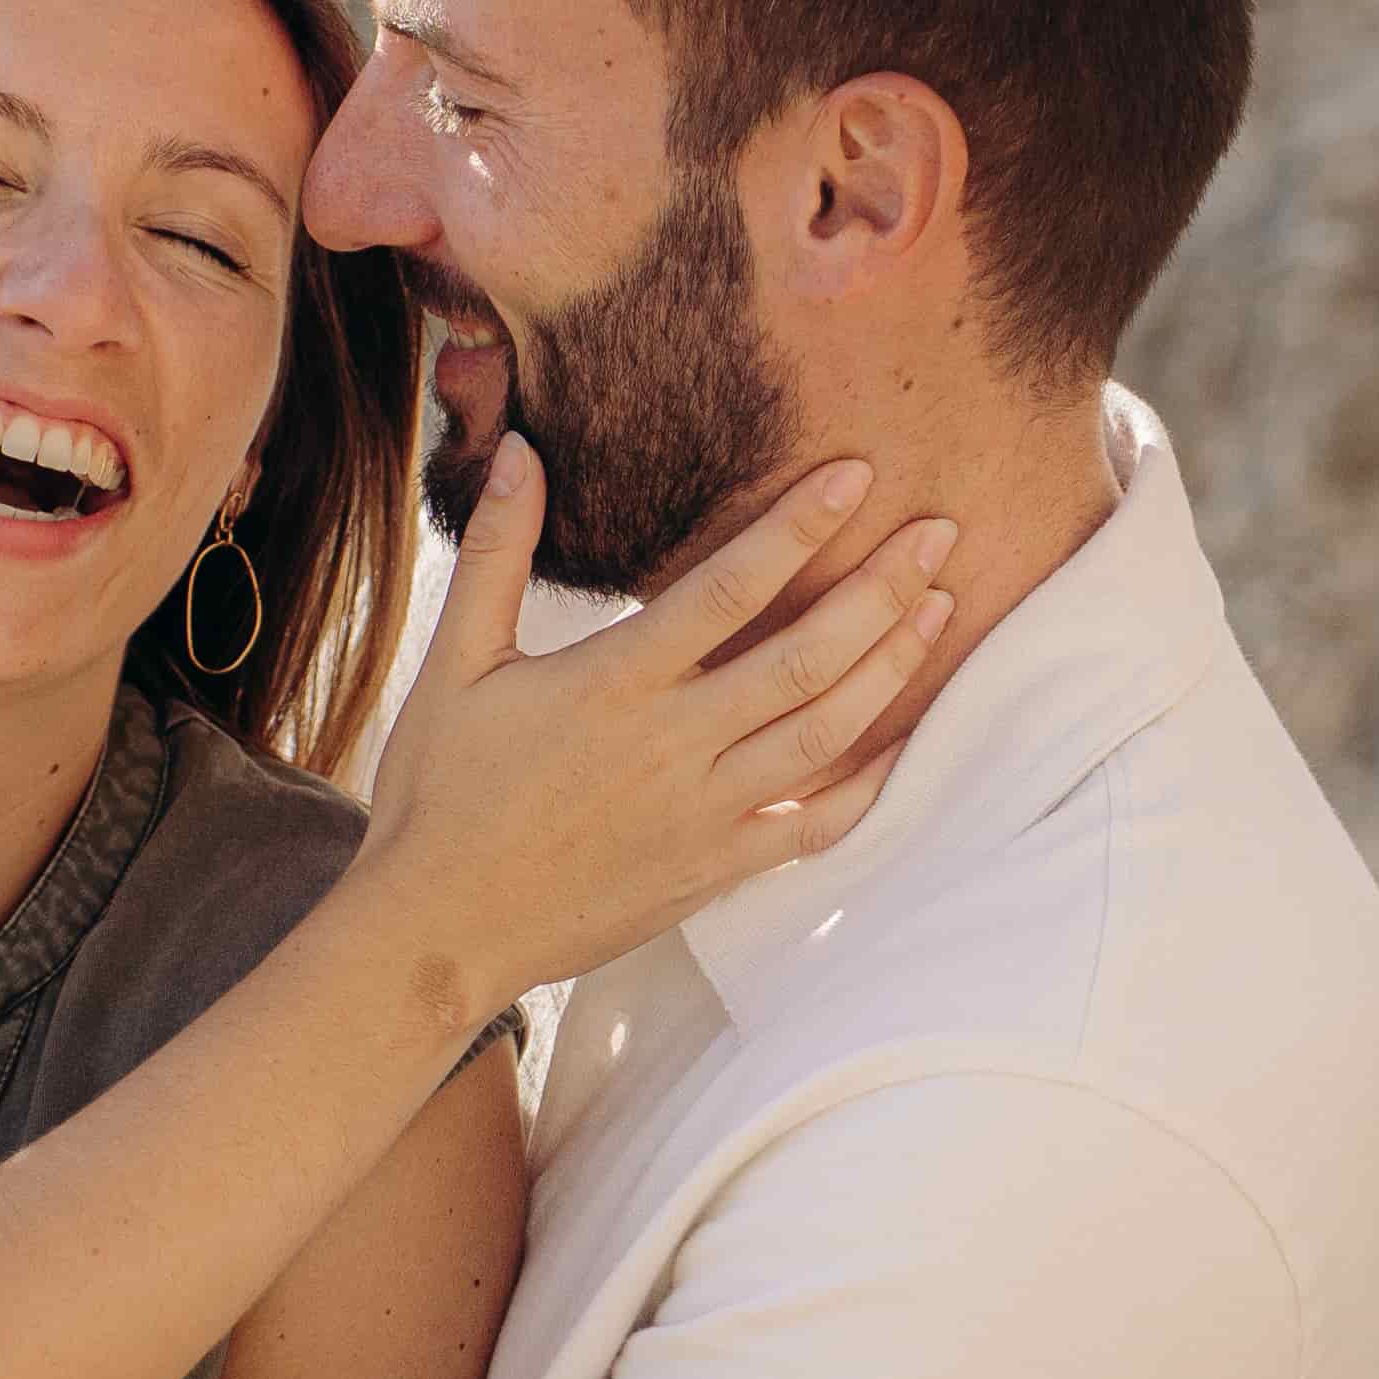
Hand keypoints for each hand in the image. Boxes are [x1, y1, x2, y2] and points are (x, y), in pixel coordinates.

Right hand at [365, 443, 954, 1009]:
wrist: (437, 930)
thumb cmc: (437, 793)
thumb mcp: (455, 665)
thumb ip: (497, 554)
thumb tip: (521, 449)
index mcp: (613, 685)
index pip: (727, 588)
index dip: (798, 527)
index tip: (856, 476)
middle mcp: (674, 746)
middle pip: (806, 657)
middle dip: (883, 589)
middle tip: (941, 532)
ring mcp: (704, 815)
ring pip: (826, 735)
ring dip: (893, 668)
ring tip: (941, 609)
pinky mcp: (714, 871)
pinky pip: (814, 828)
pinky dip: (870, 785)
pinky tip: (907, 739)